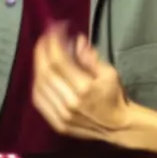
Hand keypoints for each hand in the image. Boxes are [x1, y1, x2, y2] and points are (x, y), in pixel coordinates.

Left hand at [32, 24, 130, 140]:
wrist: (119, 127)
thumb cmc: (115, 97)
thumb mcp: (109, 73)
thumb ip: (90, 57)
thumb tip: (76, 40)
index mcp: (84, 89)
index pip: (59, 61)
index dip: (53, 43)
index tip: (55, 30)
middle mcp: (69, 102)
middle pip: (46, 72)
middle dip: (42, 51)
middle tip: (44, 38)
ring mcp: (61, 115)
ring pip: (39, 86)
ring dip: (37, 66)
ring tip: (42, 53)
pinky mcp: (57, 124)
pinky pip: (39, 101)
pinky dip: (37, 85)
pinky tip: (40, 74)